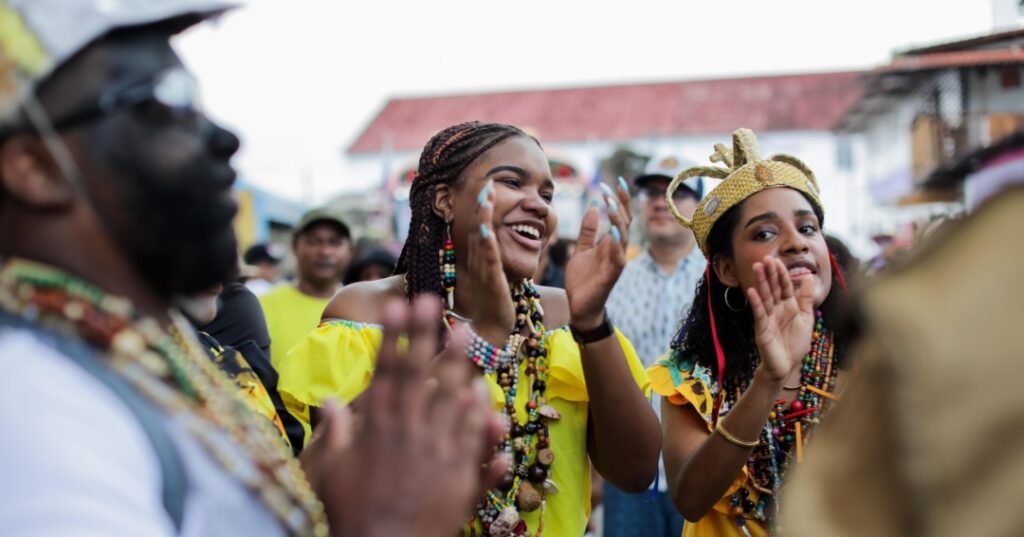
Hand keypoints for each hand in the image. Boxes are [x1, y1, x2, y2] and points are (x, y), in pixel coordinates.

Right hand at [311, 297, 506, 536]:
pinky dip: (476, 415)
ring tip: (465, 333)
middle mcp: (406, 430)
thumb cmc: (352, 513)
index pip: (386, 370)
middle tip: (432, 301)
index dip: (393, 336)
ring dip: (457, 364)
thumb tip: (330, 401)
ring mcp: (435, 449)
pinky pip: (471, 437)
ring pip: (449, 397)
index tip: (398, 306)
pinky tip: (483, 393)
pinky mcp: (458, 473)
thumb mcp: (332, 470)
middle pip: (419, 373)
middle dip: (424, 335)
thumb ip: (336, 432)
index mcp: (376, 426)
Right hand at [466, 180, 514, 343]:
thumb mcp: (494, 273)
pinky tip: (488, 231)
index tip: (488, 186)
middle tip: (486, 184)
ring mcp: (484, 270)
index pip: (481, 227)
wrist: (492, 328)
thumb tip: (494, 239)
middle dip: (482, 205)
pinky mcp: (491, 281)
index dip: (483, 207)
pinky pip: (489, 260)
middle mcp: (479, 261)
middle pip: (478, 227)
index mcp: (481, 258)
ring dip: (483, 218)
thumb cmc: (495, 302)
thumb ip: (493, 257)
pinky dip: (487, 245)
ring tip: (486, 198)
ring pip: (482, 239)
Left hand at [565, 181, 632, 328]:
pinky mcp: (612, 275)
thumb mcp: (581, 248)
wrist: (578, 306)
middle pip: (624, 222)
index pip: (619, 216)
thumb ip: (588, 229)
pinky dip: (616, 243)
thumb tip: (594, 204)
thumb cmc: (582, 279)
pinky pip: (618, 257)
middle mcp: (617, 250)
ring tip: (610, 203)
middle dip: (619, 203)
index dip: (619, 199)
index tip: (615, 181)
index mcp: (610, 242)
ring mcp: (616, 262)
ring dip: (618, 219)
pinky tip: (612, 230)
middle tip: (610, 187)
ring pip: (623, 236)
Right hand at [747, 257, 815, 381]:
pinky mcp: (762, 329)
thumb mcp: (806, 318)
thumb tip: (809, 276)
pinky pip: (759, 313)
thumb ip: (806, 298)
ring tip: (757, 268)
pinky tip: (752, 291)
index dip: (781, 274)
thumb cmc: (796, 343)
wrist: (788, 365)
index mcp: (788, 306)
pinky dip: (756, 302)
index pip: (784, 286)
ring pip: (765, 297)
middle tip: (765, 258)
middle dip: (769, 274)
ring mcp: (768, 318)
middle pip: (773, 288)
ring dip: (761, 282)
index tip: (776, 260)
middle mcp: (776, 309)